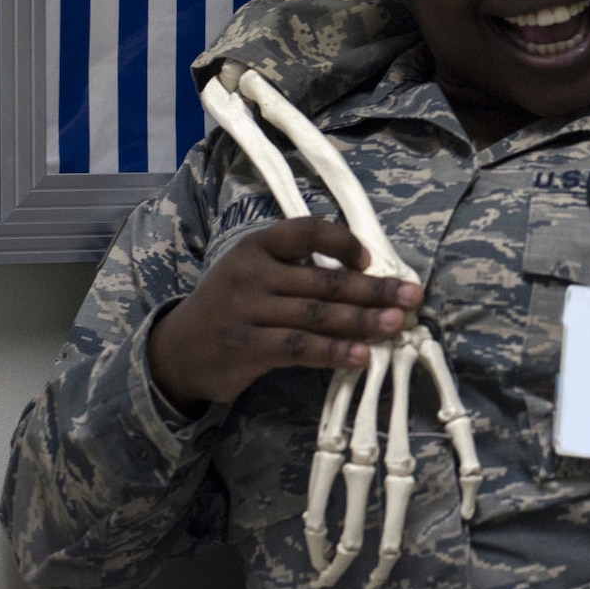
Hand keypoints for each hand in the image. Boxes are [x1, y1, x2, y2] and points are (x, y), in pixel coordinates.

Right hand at [146, 216, 422, 408]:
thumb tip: (370, 278)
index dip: (343, 242)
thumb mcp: (255, 272)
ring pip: (318, 316)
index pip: (307, 231)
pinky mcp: (246, 348)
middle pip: (324, 281)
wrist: (177, 350)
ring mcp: (246, 311)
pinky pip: (300, 348)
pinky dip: (335, 353)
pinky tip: (362, 357)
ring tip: (398, 324)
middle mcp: (251, 273)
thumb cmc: (233, 305)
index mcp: (257, 245)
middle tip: (412, 297)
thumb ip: (300, 270)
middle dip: (374, 289)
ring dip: (363, 321)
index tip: (371, 259)